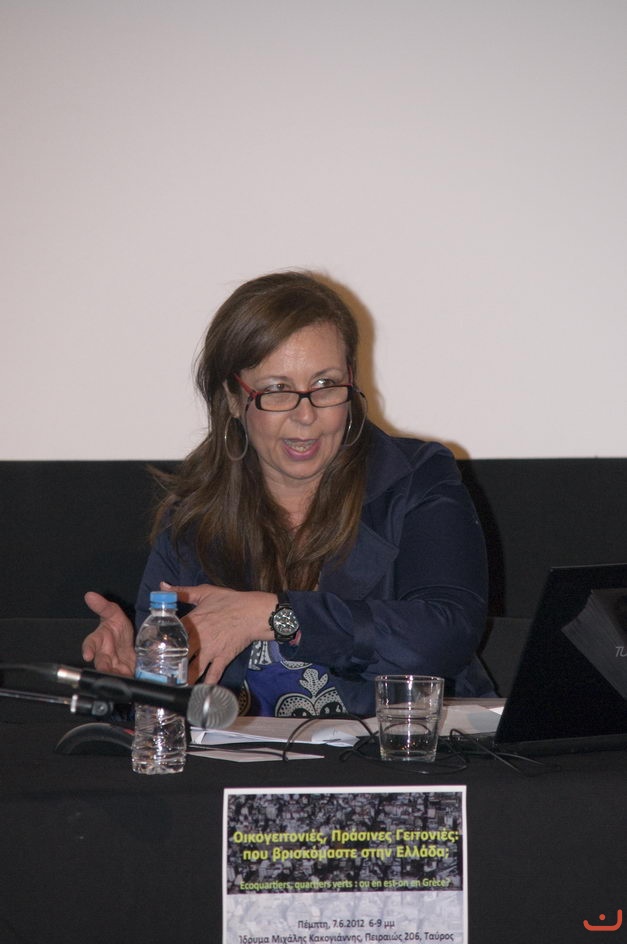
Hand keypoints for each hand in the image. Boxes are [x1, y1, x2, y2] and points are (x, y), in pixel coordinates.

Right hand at [82, 591, 135, 675]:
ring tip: (121, 676)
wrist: (129, 640)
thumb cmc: (116, 627)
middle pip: (101, 663)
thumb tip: (90, 595)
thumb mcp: (113, 613)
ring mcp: (114, 666)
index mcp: (98, 640)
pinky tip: (133, 679)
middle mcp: (103, 655)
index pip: (90, 644)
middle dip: (104, 667)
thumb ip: (102, 606)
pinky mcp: (125, 672)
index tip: (87, 654)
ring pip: (112, 673)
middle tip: (107, 670)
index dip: (88, 649)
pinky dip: (129, 679)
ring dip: (116, 676)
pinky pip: (126, 677)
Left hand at [161, 582, 275, 684]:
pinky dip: (206, 686)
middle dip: (168, 668)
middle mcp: (198, 640)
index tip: (149, 654)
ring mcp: (210, 651)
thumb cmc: (229, 601)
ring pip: (192, 670)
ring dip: (183, 680)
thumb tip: (162, 585)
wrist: (253, 612)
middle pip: (178, 657)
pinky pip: (213, 676)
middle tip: (158, 677)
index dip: (158, 646)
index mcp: (191, 623)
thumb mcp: (205, 592)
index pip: (169, 636)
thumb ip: (181, 591)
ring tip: (172, 689)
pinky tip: (198, 694)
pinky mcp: (222, 659)